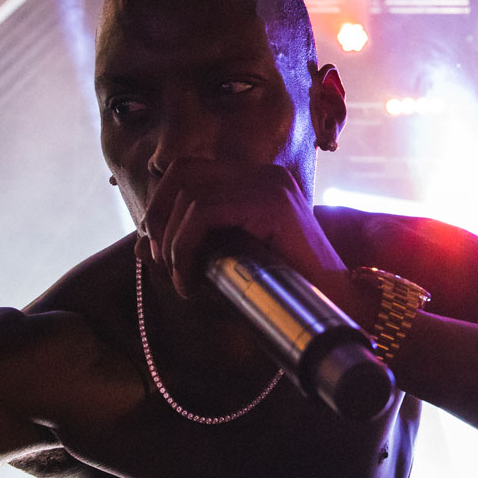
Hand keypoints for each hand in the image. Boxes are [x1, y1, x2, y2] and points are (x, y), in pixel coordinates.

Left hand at [139, 158, 362, 313]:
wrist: (338, 308)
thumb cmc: (285, 289)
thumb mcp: (230, 260)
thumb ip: (192, 246)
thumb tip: (139, 242)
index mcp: (257, 179)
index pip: (189, 169)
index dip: (162, 204)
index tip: (160, 248)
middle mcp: (264, 173)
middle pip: (183, 171)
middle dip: (159, 217)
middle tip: (163, 261)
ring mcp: (270, 183)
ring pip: (190, 195)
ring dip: (173, 242)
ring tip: (183, 279)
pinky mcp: (272, 202)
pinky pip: (205, 213)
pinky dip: (186, 248)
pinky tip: (193, 281)